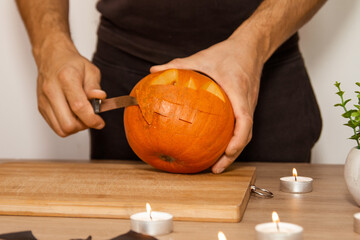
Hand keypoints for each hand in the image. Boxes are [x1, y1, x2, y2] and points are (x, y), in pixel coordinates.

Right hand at [34, 36, 105, 136]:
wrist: (52, 58)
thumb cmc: (72, 64)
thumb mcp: (90, 70)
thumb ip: (95, 86)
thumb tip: (99, 98)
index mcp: (66, 78)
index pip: (79, 107)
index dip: (92, 119)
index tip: (100, 122)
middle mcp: (52, 90)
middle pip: (68, 123)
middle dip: (83, 125)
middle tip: (91, 118)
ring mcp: (44, 100)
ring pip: (61, 129)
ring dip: (75, 127)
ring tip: (82, 116)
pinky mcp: (41, 107)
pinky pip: (55, 127)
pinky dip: (67, 125)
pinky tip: (73, 115)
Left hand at [150, 36, 264, 172]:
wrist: (250, 48)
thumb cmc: (228, 53)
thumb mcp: (202, 57)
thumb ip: (179, 64)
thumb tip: (154, 70)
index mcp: (238, 92)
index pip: (244, 121)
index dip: (238, 140)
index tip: (226, 153)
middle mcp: (247, 103)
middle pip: (246, 136)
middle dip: (232, 155)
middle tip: (215, 169)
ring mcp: (249, 106)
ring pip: (245, 134)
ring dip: (232, 151)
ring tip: (216, 164)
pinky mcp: (246, 106)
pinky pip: (241, 127)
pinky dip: (231, 139)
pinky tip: (216, 144)